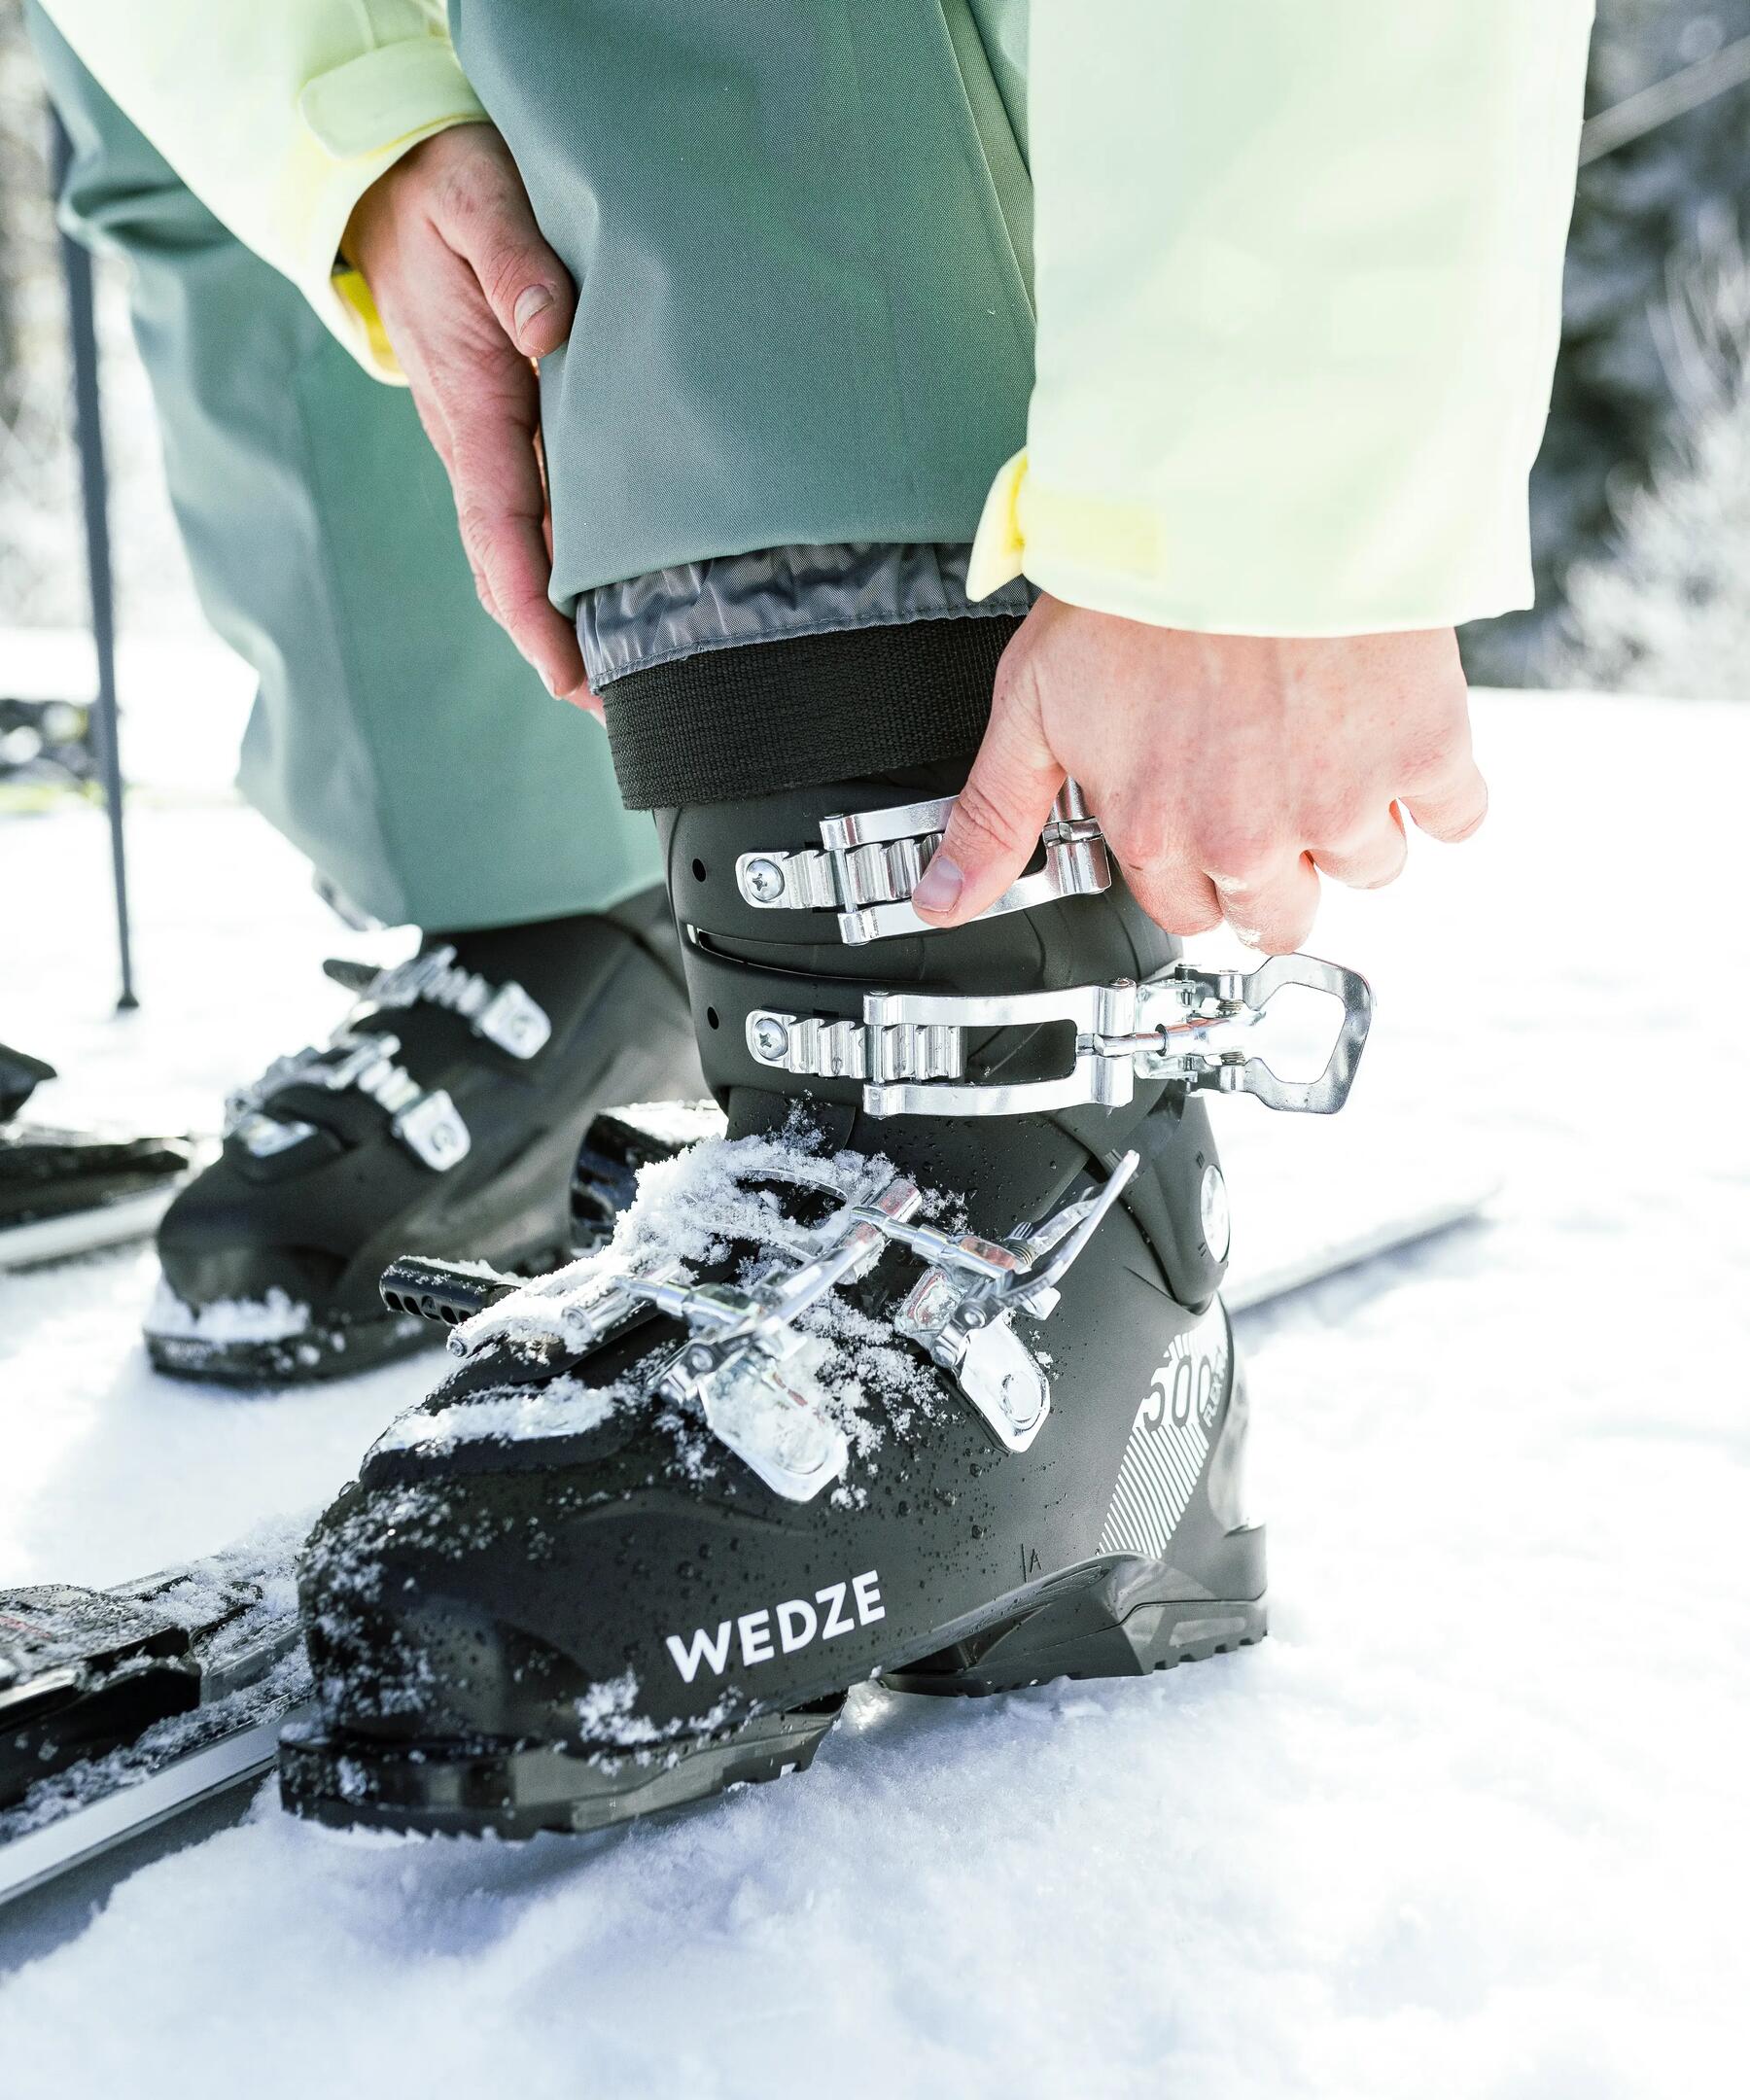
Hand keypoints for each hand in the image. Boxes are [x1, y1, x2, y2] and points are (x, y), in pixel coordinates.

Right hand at [343, 124, 593, 706]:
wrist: (397, 180)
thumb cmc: (446, 190)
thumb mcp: (477, 201)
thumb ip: (512, 259)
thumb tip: (551, 325)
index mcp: (471, 404)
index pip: (499, 527)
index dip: (532, 606)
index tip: (567, 669)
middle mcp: (478, 439)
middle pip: (513, 565)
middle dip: (558, 642)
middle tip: (625, 707)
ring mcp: (493, 441)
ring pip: (530, 550)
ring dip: (569, 616)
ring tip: (633, 678)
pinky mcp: (513, 429)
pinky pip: (543, 514)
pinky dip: (576, 566)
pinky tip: (627, 597)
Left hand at [911, 600, 1486, 951]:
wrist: (1249, 492)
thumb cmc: (1136, 585)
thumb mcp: (1029, 705)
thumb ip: (992, 818)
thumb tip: (938, 906)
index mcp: (1160, 834)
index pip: (1186, 910)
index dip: (1193, 862)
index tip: (1204, 809)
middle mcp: (1253, 839)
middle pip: (1279, 915)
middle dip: (1274, 868)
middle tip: (1271, 789)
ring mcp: (1345, 803)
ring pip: (1369, 868)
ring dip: (1355, 824)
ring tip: (1330, 744)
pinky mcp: (1426, 755)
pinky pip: (1456, 817)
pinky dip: (1439, 788)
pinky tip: (1402, 738)